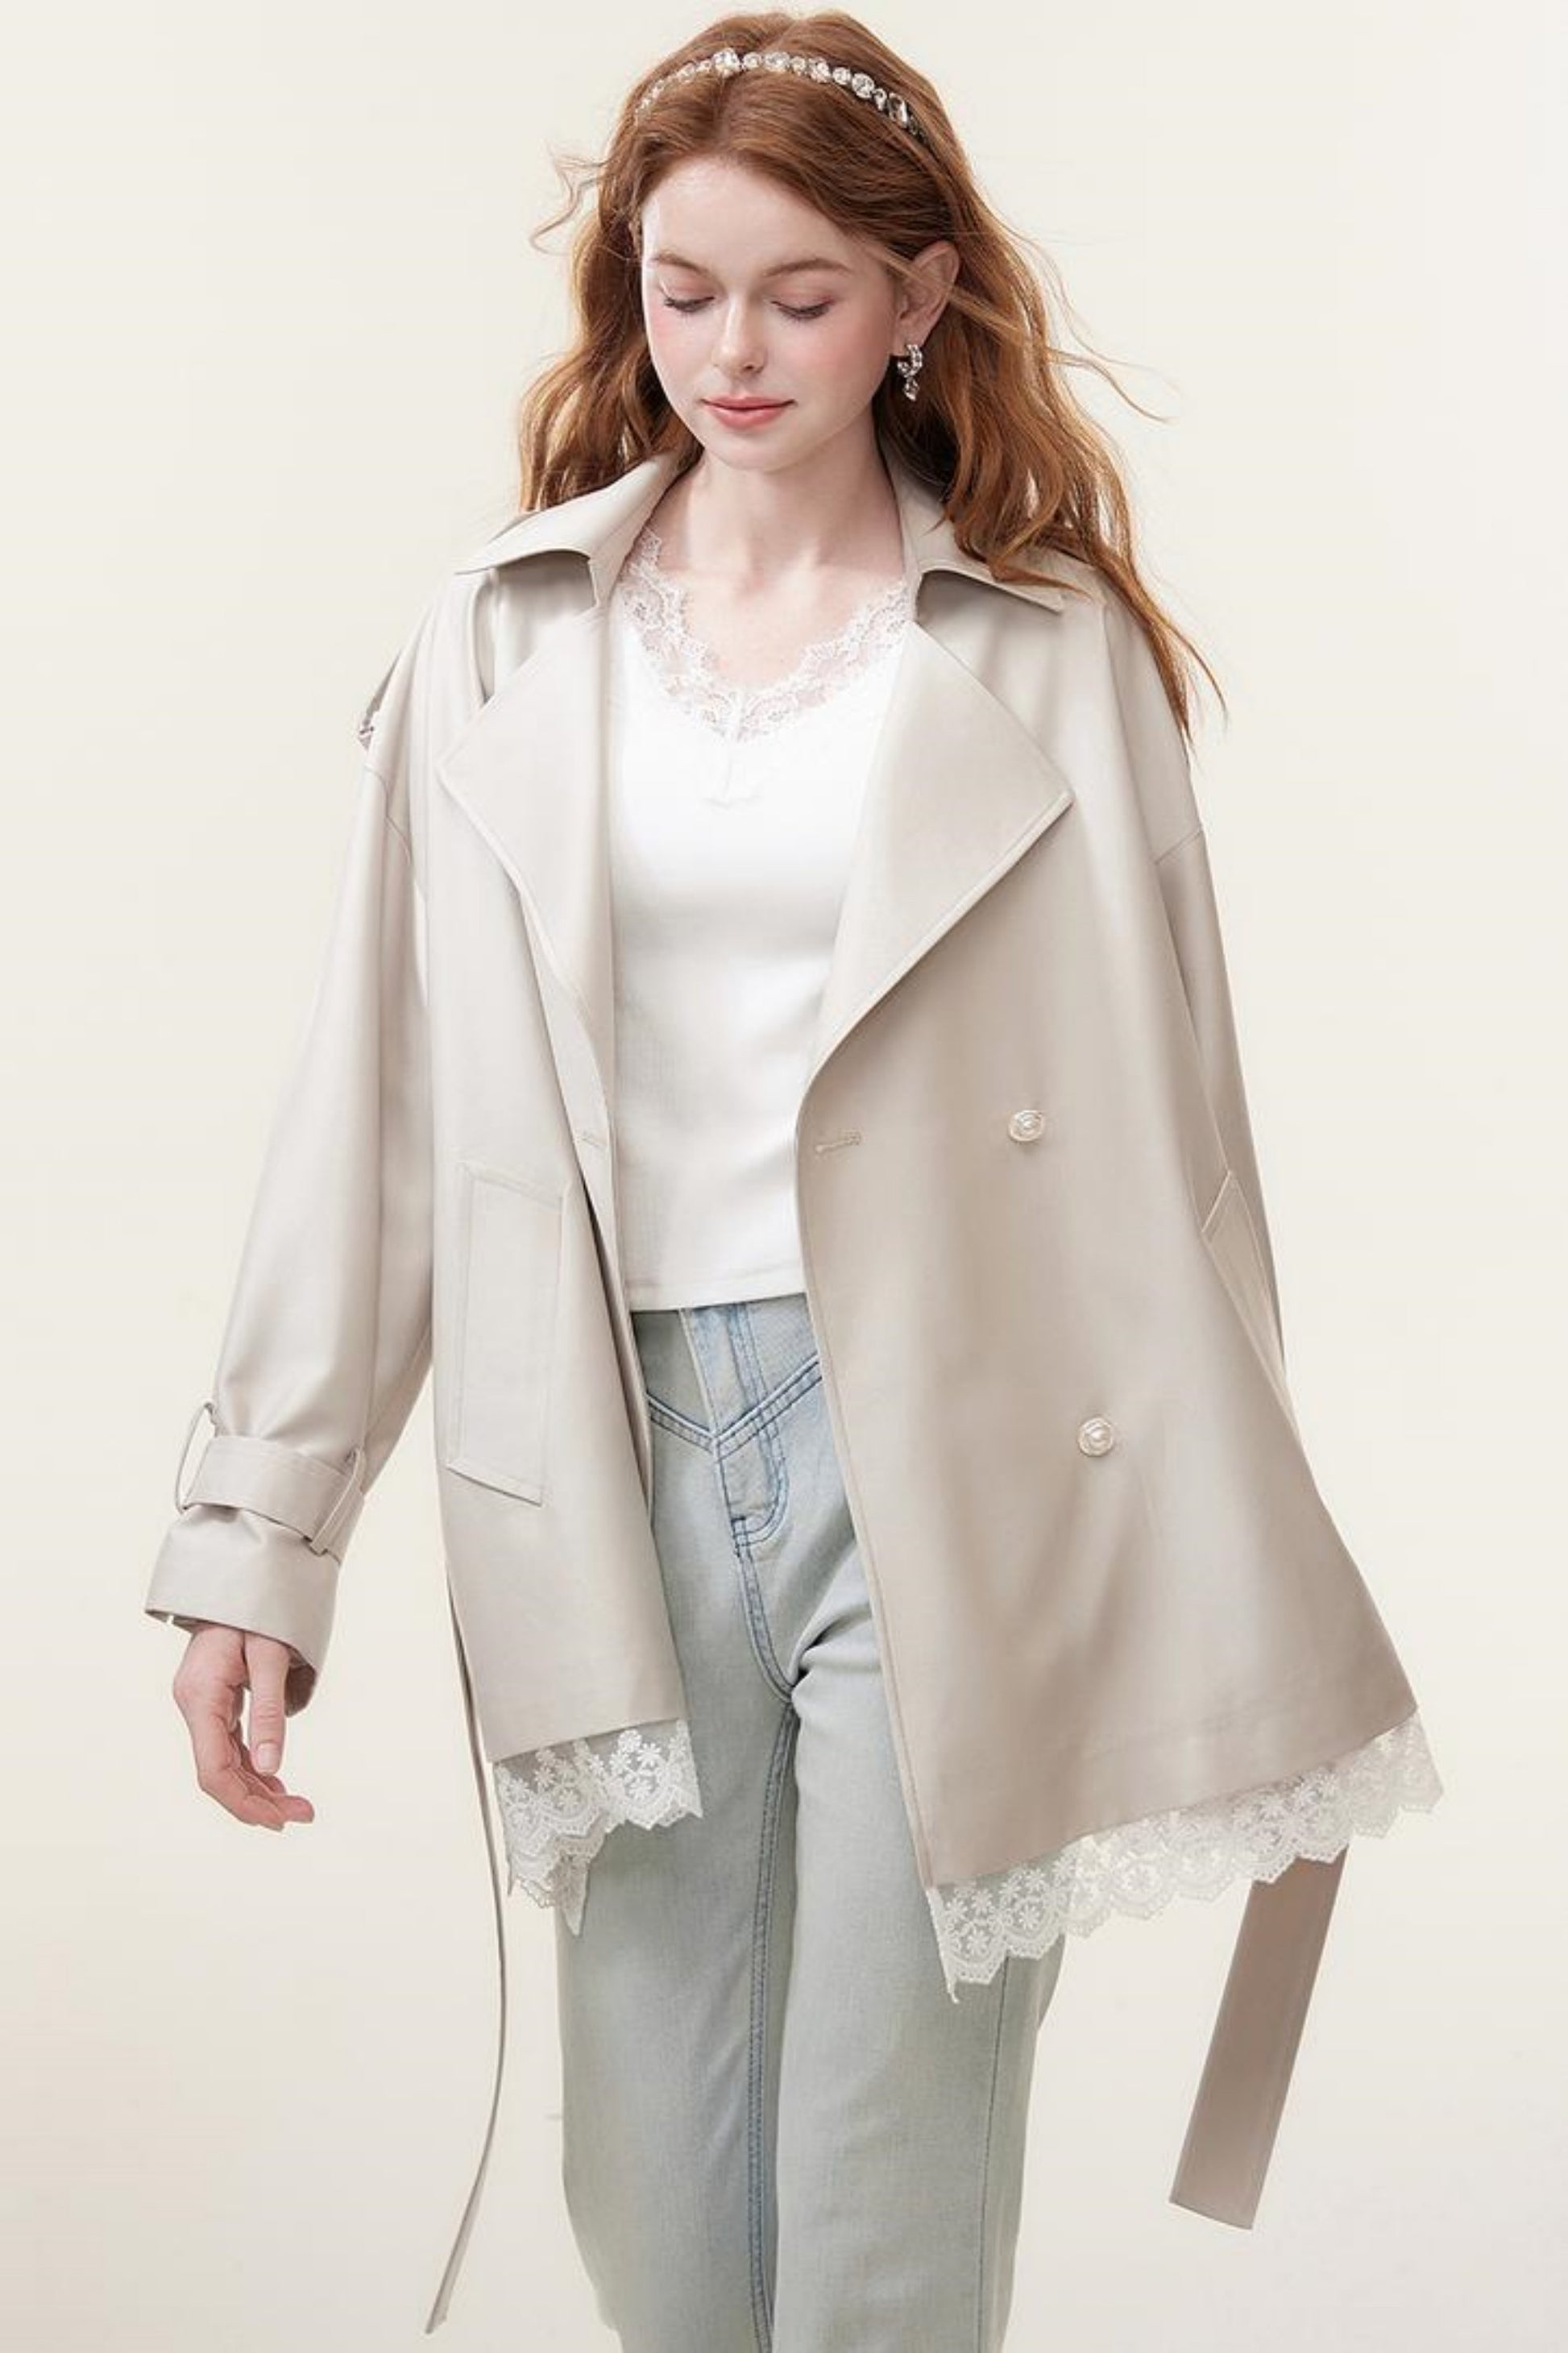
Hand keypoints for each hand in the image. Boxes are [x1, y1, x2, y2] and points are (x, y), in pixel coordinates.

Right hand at [171, 1624, 316, 1831]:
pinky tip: (275, 1781)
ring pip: (224, 1762)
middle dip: (258, 1800)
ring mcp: (202, 1704)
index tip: (281, 1820)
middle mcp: (194, 1705)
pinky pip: (229, 1745)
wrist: (240, 1575)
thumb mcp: (270, 1656)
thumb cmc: (257, 1607)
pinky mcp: (213, 1700)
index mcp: (201, 1698)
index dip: (244, 1802)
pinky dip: (252, 1766)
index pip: (214, 1771)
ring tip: (297, 1805)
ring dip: (258, 1787)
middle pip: (219, 1773)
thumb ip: (269, 1712)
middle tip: (304, 1814)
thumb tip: (270, 1768)